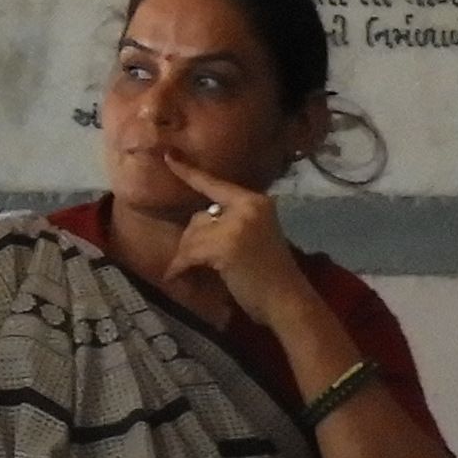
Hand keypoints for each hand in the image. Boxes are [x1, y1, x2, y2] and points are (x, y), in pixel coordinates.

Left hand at [165, 168, 319, 336]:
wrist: (288, 301)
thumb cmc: (270, 275)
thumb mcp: (254, 236)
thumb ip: (230, 223)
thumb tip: (195, 224)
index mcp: (256, 202)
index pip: (215, 184)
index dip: (190, 172)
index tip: (169, 156)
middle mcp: (248, 206)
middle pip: (199, 218)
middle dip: (192, 243)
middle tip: (197, 265)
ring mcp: (236, 225)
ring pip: (192, 236)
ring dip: (187, 258)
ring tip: (194, 274)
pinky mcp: (224, 246)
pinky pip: (188, 254)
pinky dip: (181, 269)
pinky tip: (179, 278)